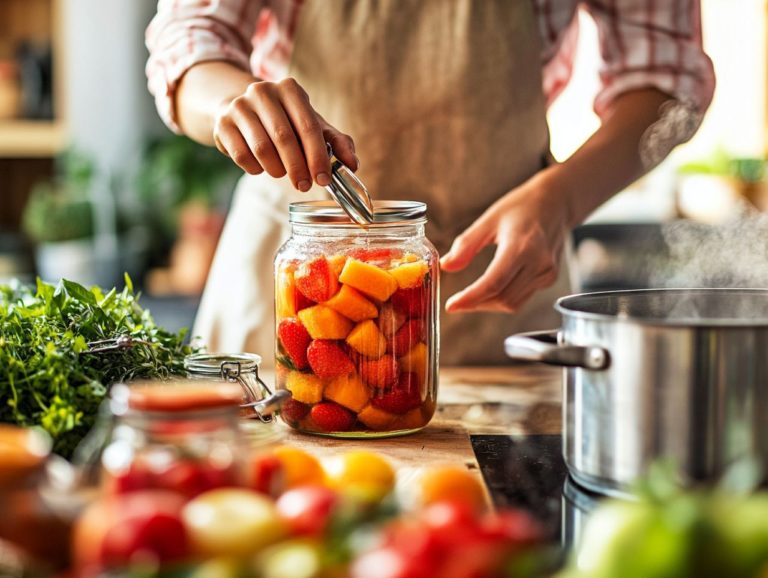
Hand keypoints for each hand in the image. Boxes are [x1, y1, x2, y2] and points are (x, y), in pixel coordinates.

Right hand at [213, 77, 357, 190]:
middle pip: (284, 139)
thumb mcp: (312, 125)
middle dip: (298, 168)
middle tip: (305, 185)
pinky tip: (261, 167)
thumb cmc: (285, 121)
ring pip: (262, 149)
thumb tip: (353, 164)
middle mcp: (262, 91)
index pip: (308, 127)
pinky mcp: (222, 123)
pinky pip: (242, 156)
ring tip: (281, 173)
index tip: (324, 179)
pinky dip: (255, 169)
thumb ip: (336, 143)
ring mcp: (239, 106)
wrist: (242, 110)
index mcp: (290, 89)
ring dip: (276, 170)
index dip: (317, 156)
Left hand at [440, 178, 567, 312]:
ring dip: (488, 304)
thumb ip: (466, 244)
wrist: (556, 203)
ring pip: (512, 303)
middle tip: (457, 301)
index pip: (493, 283)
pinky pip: (521, 298)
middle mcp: (538, 262)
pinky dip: (502, 299)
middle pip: (502, 297)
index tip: (451, 305)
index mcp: (521, 245)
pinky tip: (491, 289)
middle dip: (476, 303)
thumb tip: (446, 265)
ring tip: (472, 296)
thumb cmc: (522, 207)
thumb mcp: (489, 219)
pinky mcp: (549, 278)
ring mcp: (546, 272)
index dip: (470, 298)